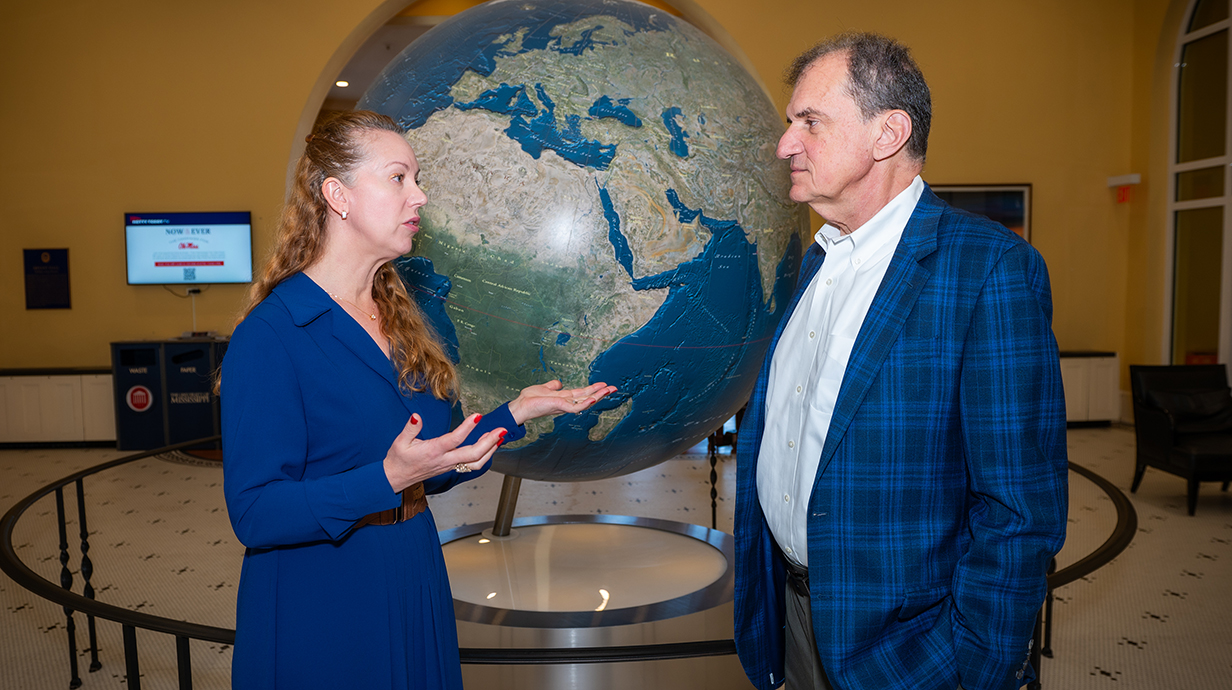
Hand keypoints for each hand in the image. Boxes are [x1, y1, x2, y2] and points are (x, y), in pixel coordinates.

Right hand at [382, 413, 505, 492]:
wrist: (396, 479)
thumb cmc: (398, 459)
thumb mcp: (400, 442)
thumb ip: (410, 428)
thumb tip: (416, 416)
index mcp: (433, 451)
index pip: (453, 440)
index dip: (467, 428)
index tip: (477, 416)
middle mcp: (444, 460)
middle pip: (472, 454)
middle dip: (489, 442)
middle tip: (501, 430)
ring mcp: (449, 466)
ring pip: (476, 463)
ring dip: (490, 450)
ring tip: (499, 436)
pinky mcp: (451, 468)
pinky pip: (472, 465)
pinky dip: (484, 456)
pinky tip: (490, 445)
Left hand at [507, 380, 617, 424]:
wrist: (520, 406)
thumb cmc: (530, 399)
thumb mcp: (544, 388)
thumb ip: (553, 386)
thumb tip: (559, 383)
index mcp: (564, 398)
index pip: (582, 393)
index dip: (594, 389)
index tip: (605, 385)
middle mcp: (566, 402)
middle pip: (587, 397)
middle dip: (601, 393)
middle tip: (614, 388)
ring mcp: (563, 405)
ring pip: (584, 402)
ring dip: (597, 396)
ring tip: (608, 391)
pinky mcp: (559, 407)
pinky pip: (574, 407)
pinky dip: (584, 403)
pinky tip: (592, 399)